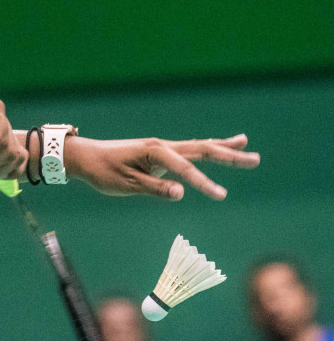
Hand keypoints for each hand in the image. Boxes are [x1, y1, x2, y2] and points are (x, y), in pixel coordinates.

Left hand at [65, 134, 259, 199]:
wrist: (85, 157)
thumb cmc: (103, 171)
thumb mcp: (127, 184)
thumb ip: (155, 189)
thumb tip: (181, 193)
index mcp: (155, 152)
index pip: (185, 169)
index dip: (204, 183)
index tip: (221, 196)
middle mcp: (162, 146)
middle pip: (201, 149)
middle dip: (229, 155)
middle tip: (255, 159)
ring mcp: (162, 147)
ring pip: (198, 146)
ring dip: (222, 147)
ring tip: (245, 143)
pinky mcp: (159, 152)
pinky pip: (188, 150)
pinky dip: (206, 147)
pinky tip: (219, 145)